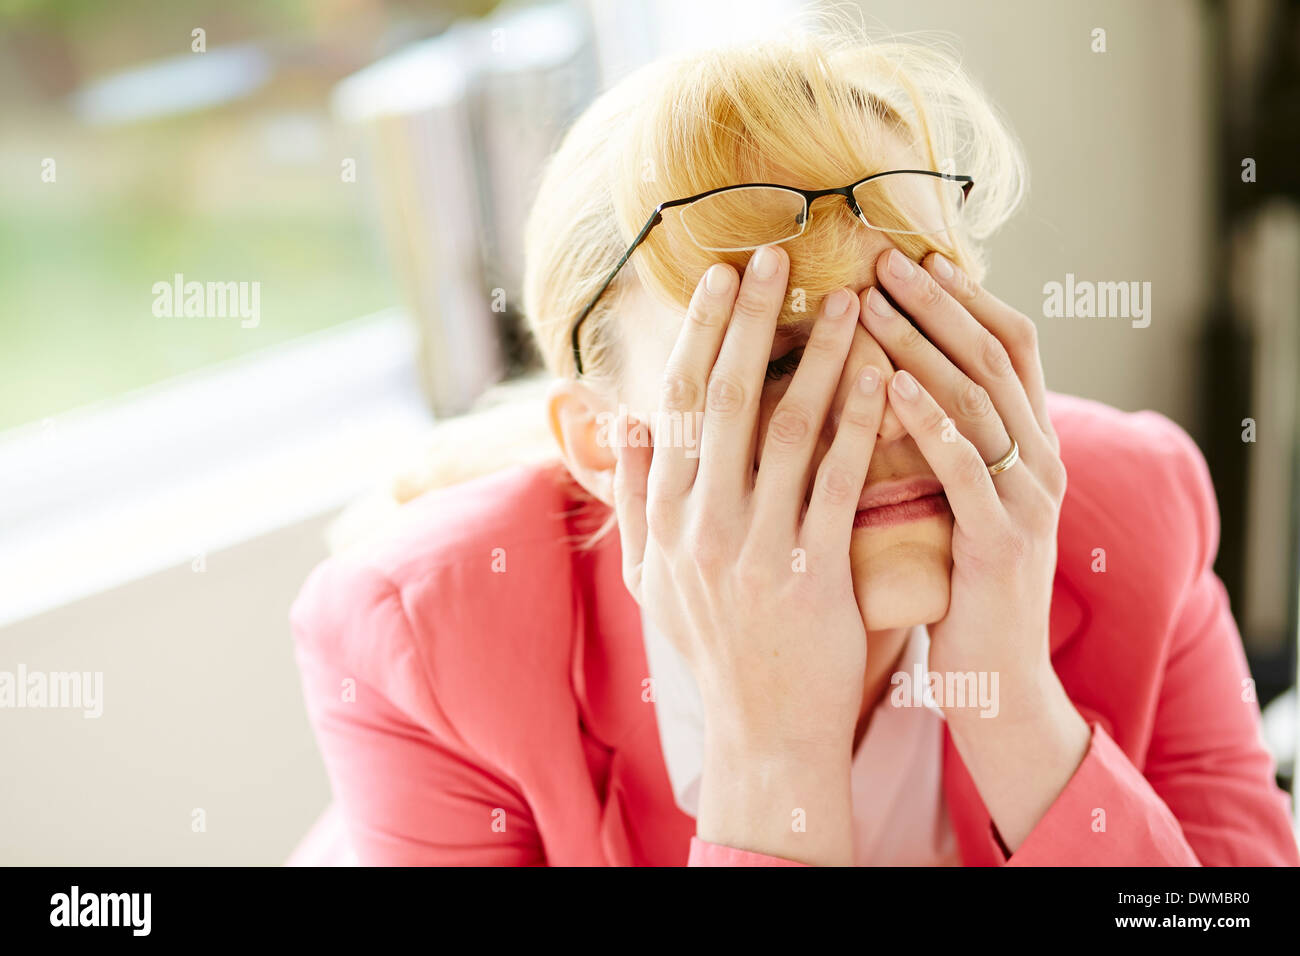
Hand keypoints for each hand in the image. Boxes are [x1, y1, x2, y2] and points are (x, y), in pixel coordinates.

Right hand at [612, 244, 886, 863]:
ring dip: (818, 358)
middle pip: (724, 399)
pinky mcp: (814, 570)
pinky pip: (838, 482)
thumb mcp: (650, 576)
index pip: (677, 403)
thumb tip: (620, 418)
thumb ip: (633, 496)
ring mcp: (757, 547)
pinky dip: (861, 424)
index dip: (700, 332)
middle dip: (749, 320)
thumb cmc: (711, 646)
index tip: (721, 277)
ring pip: (787, 429)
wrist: (763, 730)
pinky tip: (882, 376)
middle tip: (774, 255)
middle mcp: (701, 523)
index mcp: (665, 516)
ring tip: (849, 301)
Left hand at [862, 248, 1088, 851]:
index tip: (911, 255)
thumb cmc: (960, 585)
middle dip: (936, 301)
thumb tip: (887, 377)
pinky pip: (966, 468)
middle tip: (880, 256)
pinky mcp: (1002, 542)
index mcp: (1029, 445)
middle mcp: (1041, 460)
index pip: (1009, 345)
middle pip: (993, 356)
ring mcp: (1027, 500)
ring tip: (871, 301)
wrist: (998, 678)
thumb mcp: (960, 500)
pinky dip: (929, 420)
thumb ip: (944, 442)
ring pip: (979, 399)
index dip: (965, 296)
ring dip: (922, 344)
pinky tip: (888, 384)